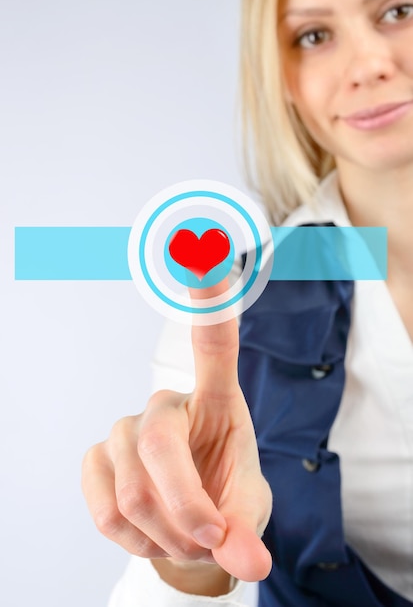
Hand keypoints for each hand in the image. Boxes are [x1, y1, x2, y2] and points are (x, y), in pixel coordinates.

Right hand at [82, 281, 272, 583]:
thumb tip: (246, 563)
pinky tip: (152, 531)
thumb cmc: (225, 501)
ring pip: (135, 494)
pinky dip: (137, 540)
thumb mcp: (248, 513)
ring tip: (188, 538)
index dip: (210, 301)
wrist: (191, 528)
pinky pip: (106, 511)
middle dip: (190, 512)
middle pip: (163, 450)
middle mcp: (165, 403)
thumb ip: (248, 533)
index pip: (213, 344)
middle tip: (211, 540)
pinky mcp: (96, 458)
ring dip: (168, 535)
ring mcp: (125, 429)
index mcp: (217, 400)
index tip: (205, 250)